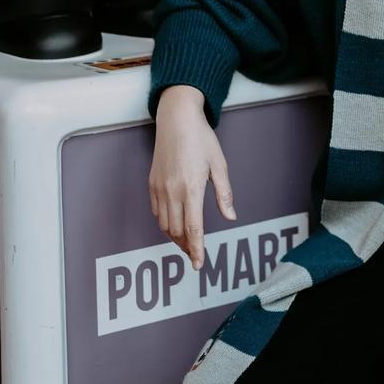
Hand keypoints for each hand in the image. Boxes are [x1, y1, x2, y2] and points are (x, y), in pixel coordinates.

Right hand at [148, 86, 235, 269]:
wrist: (176, 119)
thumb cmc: (201, 139)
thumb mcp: (219, 164)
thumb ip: (224, 194)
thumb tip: (231, 217)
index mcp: (192, 187)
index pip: (193, 228)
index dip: (196, 249)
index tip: (199, 264)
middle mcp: (172, 191)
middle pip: (177, 231)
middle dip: (187, 247)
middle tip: (196, 256)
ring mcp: (160, 188)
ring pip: (165, 225)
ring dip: (175, 238)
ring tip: (187, 244)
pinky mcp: (152, 184)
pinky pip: (157, 212)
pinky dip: (165, 225)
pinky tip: (175, 226)